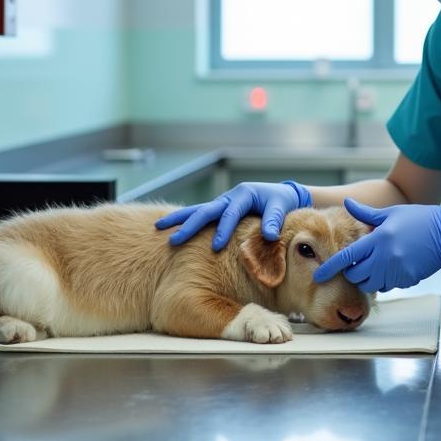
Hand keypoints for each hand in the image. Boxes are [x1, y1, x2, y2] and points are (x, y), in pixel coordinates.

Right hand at [155, 180, 310, 249]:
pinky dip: (186, 219)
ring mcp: (222, 202)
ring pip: (197, 210)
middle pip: (206, 210)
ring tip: (158, 226)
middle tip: (174, 240)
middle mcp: (229, 196)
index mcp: (243, 194)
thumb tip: (270, 235)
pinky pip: (200, 214)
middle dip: (190, 225)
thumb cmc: (281, 202)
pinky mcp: (220, 209)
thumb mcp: (280, 208)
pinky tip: (171, 227)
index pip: (230, 214)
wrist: (282, 194)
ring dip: (179, 218)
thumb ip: (274, 220)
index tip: (215, 247)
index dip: (222, 229)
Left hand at [312, 198, 440, 293]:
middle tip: (357, 264)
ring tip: (375, 265)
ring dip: (368, 278)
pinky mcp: (407, 280)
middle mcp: (384, 258)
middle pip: (356, 276)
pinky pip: (388, 286)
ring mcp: (396, 271)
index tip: (318, 275)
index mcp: (377, 239)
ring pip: (370, 285)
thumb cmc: (418, 219)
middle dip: (352, 273)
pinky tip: (393, 266)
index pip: (346, 258)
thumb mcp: (391, 213)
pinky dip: (385, 280)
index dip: (330, 268)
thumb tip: (347, 203)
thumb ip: (366, 214)